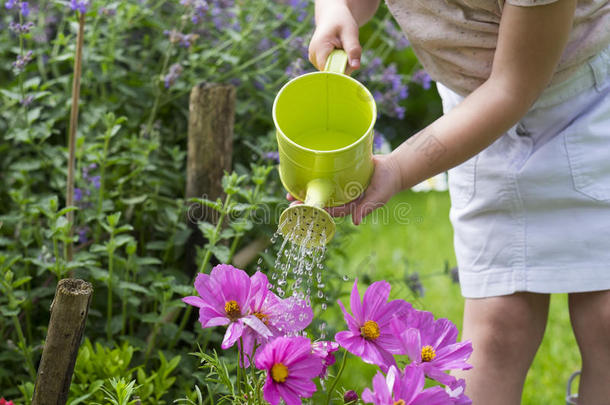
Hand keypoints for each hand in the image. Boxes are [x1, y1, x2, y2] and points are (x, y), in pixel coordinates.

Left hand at [286, 154, 403, 225]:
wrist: (394, 167)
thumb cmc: (387, 184)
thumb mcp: (378, 196)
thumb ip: (367, 208)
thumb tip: (356, 222)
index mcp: (350, 205)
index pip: (331, 210)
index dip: (317, 211)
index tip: (304, 210)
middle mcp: (343, 196)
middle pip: (322, 201)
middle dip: (306, 202)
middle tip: (290, 201)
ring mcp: (341, 185)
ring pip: (321, 189)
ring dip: (307, 189)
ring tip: (290, 190)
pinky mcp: (341, 173)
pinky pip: (326, 176)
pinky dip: (316, 175)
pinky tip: (303, 173)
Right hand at [309, 1, 360, 72]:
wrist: (332, 15)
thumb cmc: (341, 22)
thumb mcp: (350, 33)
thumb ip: (353, 50)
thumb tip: (356, 67)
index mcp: (319, 48)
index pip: (330, 71)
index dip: (342, 70)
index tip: (351, 61)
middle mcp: (313, 55)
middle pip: (331, 72)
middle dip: (344, 65)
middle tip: (349, 50)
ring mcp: (313, 58)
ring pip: (331, 71)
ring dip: (342, 63)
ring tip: (343, 49)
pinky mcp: (316, 60)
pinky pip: (330, 68)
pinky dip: (338, 62)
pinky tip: (339, 51)